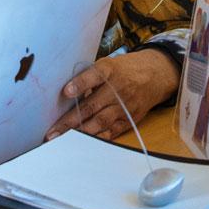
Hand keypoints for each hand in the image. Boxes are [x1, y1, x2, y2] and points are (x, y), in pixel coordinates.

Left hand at [45, 50, 180, 142]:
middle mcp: (118, 88)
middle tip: (52, 132)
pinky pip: (111, 131)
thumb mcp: (108, 64)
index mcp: (110, 70)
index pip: (94, 76)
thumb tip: (64, 93)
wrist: (155, 75)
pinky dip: (97, 138)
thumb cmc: (123, 69)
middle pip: (92, 105)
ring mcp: (124, 105)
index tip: (66, 92)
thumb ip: (89, 76)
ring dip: (80, 132)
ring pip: (100, 121)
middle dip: (70, 120)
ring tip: (62, 140)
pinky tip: (82, 143)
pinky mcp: (129, 119)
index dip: (80, 84)